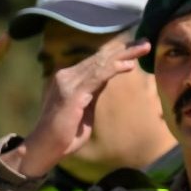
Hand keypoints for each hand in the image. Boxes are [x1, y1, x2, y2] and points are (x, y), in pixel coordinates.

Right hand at [3, 38, 149, 178]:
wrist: (45, 147)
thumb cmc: (65, 134)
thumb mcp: (84, 109)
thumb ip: (93, 93)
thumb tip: (105, 80)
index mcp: (69, 79)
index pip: (95, 62)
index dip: (116, 54)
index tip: (136, 49)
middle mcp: (67, 76)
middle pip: (100, 58)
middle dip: (124, 49)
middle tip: (145, 42)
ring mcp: (68, 83)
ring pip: (101, 64)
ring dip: (124, 55)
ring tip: (144, 47)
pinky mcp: (72, 94)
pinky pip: (97, 76)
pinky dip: (114, 69)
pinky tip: (129, 65)